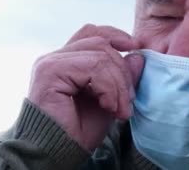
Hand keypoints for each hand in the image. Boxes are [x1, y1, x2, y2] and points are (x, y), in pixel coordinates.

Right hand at [28, 24, 143, 150]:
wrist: (56, 154)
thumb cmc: (77, 132)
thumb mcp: (109, 101)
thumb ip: (121, 78)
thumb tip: (138, 55)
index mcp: (65, 61)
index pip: (91, 34)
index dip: (115, 36)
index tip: (136, 48)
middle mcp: (53, 58)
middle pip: (99, 42)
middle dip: (122, 71)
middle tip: (128, 102)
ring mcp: (50, 63)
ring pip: (99, 54)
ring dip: (117, 83)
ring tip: (119, 109)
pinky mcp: (50, 71)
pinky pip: (92, 67)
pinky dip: (108, 87)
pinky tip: (107, 106)